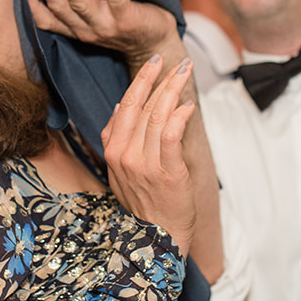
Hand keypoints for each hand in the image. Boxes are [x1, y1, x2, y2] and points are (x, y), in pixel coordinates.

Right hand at [26, 0, 175, 56]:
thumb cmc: (123, 23)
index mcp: (77, 29)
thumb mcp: (94, 18)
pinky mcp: (128, 19)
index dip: (34, 7)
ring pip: (82, 3)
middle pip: (61, 7)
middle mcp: (88, 30)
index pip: (49, 20)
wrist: (155, 45)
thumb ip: (77, 1)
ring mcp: (107, 26)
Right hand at [101, 55, 198, 250]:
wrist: (157, 238)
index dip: (141, 82)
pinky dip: (179, 116)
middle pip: (143, 106)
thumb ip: (117, 140)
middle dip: (161, 79)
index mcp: (112, 151)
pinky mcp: (167, 173)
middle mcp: (124, 155)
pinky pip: (171, 136)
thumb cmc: (144, 203)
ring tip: (187, 74)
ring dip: (174, 90)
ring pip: (158, 116)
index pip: (125, 106)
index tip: (155, 64)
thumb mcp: (119, 171)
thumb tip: (118, 108)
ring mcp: (144, 164)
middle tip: (179, 62)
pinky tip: (188, 104)